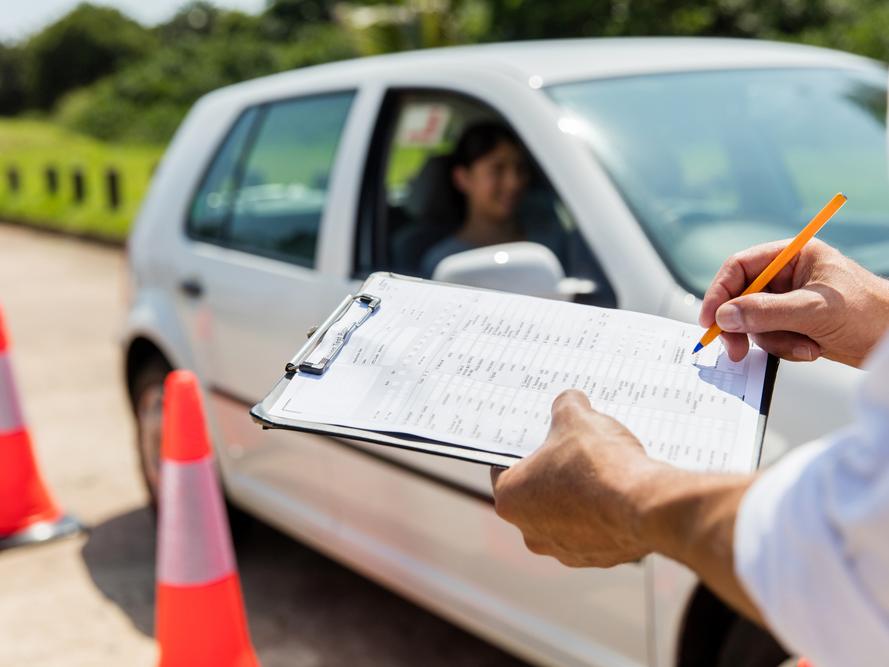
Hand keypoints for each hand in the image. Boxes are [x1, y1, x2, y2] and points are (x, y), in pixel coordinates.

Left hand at [491, 391, 762, 620]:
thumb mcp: (576, 417)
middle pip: (536, 493)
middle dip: (554, 472)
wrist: (645, 505)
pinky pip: (595, 530)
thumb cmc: (599, 464)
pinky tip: (619, 492)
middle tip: (574, 449)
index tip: (540, 437)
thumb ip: (566, 406)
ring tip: (602, 470)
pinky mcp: (597, 558)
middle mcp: (530, 532)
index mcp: (510, 499)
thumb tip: (571, 402)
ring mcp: (564, 550)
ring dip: (579, 495)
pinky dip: (604, 513)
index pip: (505, 467)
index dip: (524, 448)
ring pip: (566, 514)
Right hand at [700, 239, 888, 366]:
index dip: (720, 292)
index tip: (710, 320)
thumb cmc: (869, 313)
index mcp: (792, 256)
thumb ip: (765, 311)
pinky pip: (769, 337)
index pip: (740, 267)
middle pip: (741, 297)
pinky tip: (811, 348)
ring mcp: (789, 301)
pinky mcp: (793, 324)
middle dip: (743, 325)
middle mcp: (787, 276)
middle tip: (735, 349)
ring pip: (754, 322)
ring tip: (804, 346)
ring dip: (773, 340)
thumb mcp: (813, 310)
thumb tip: (725, 316)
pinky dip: (785, 348)